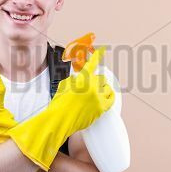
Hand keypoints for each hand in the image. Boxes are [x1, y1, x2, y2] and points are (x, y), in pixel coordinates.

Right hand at [8, 46, 114, 170]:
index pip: (92, 64)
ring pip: (107, 88)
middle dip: (96, 80)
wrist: (59, 119)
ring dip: (103, 88)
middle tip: (91, 84)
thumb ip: (74, 79)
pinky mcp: (101, 108)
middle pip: (101, 78)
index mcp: (82, 79)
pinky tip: (107, 96)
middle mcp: (92, 87)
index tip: (100, 51)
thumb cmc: (59, 104)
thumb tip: (78, 77)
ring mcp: (98, 98)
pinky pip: (111, 99)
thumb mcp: (64, 85)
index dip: (96, 56)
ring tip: (98, 91)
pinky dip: (109, 96)